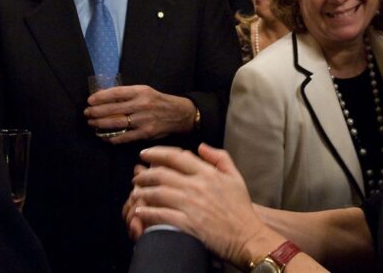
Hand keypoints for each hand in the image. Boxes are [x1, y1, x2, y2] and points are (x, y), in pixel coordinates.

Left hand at [84, 85, 194, 143]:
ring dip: (101, 125)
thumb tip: (104, 96)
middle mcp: (141, 105)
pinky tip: (104, 137)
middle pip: (113, 109)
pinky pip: (125, 137)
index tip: (90, 100)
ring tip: (92, 124)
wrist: (178, 114)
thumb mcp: (144, 91)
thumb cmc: (157, 101)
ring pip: (117, 123)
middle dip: (97, 112)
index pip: (116, 93)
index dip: (101, 97)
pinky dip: (112, 138)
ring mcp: (143, 120)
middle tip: (87, 113)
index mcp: (140, 92)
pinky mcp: (145, 133)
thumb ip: (127, 94)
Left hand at [128, 144, 281, 268]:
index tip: (145, 154)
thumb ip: (220, 157)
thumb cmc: (241, 208)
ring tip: (135, 193)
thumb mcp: (235, 177)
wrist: (247, 237)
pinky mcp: (187, 224)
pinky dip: (147, 212)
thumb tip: (201, 146)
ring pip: (157, 193)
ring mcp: (191, 205)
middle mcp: (196, 186)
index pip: (175, 157)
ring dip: (142, 192)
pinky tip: (140, 211)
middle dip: (144, 174)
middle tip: (136, 176)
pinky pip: (161, 215)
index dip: (156, 153)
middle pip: (161, 174)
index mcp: (207, 173)